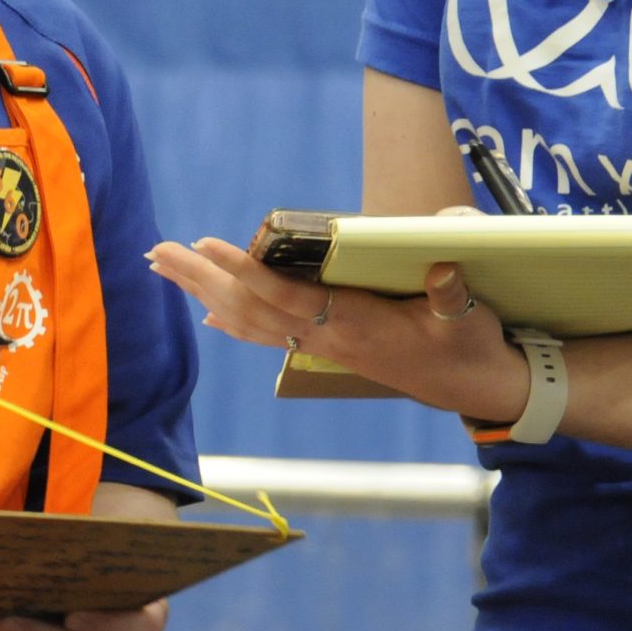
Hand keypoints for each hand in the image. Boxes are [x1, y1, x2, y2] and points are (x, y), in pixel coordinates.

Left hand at [146, 239, 530, 423]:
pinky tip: (209, 312)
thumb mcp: (469, 318)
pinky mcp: (329, 343)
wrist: (474, 387)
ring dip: (205, 292)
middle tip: (157, 250)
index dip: (245, 271)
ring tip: (165, 267)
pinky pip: (268, 331)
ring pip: (251, 318)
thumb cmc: (469, 346)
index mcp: (354, 324)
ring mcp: (324, 342)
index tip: (207, 244)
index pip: (286, 295)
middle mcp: (328, 335)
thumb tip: (442, 262)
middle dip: (202, 278)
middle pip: (250, 306)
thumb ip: (453, 293)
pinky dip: (234, 318)